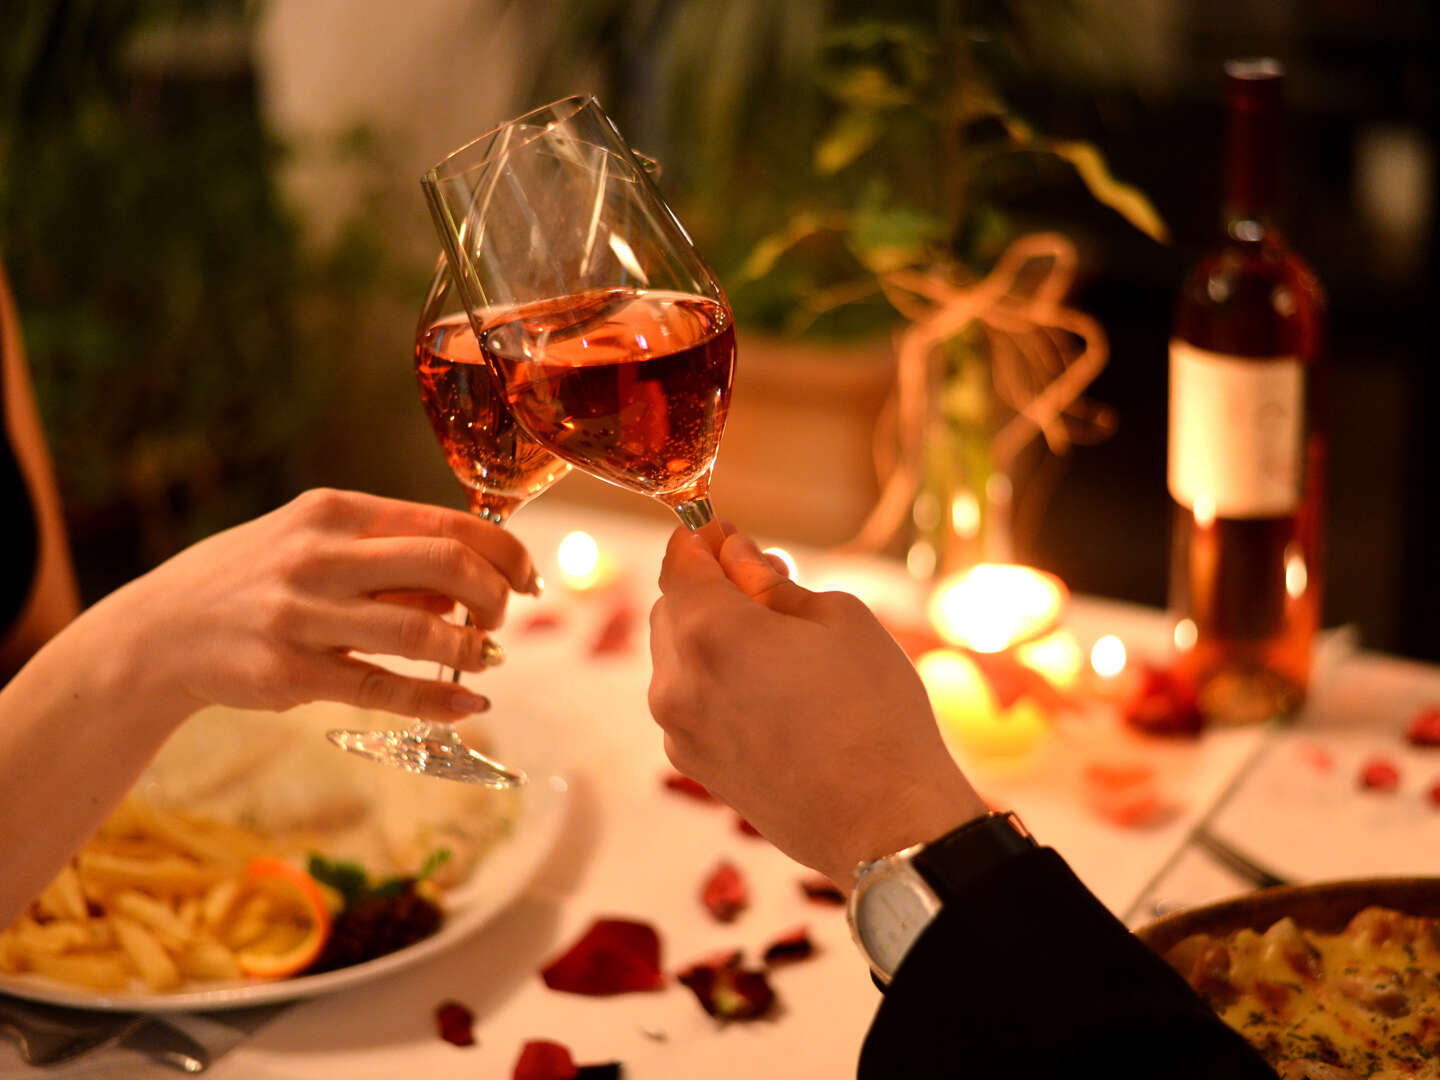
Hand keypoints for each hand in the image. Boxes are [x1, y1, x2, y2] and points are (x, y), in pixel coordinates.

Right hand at [89, 488, 539, 720]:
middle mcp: (320, 556)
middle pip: (446, 565)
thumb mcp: (316, 544)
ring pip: (420, 628)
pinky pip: (384, 687)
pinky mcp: (289, 673)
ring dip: (471, 648)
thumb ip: (390, 555)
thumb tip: (473, 582)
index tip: (529, 577)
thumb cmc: (257, 580)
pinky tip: (469, 705)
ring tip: (486, 657)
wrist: (160, 631)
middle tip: (504, 618)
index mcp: (336, 512)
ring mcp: (302, 615)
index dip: (505, 552)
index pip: (447, 523)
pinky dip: (437, 699)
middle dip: (496, 595)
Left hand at [648, 526, 986, 886]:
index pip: (679, 561)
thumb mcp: (839, 619)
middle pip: (671, 608)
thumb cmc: (874, 713)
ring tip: (776, 644)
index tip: (729, 533)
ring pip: (677, 658)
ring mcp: (678, 729)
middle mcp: (676, 681)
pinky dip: (714, 682)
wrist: (884, 821)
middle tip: (765, 582)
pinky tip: (770, 693)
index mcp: (709, 632)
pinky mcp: (693, 765)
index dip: (703, 538)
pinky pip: (690, 702)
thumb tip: (738, 558)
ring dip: (710, 637)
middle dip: (709, 587)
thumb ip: (772, 581)